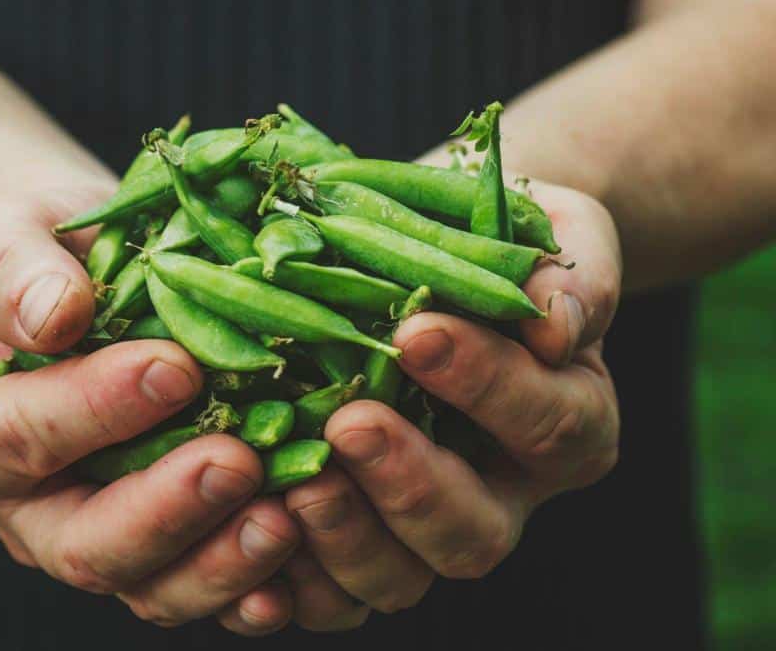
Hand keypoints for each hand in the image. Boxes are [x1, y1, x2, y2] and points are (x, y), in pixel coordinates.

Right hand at [0, 190, 300, 635]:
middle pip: (84, 545)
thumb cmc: (44, 257)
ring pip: (151, 586)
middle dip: (164, 511)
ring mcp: (100, 537)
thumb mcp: (7, 231)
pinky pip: (205, 588)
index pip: (16, 437)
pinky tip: (302, 550)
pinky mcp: (166, 551)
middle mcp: (28, 509)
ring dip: (220, 564)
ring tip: (285, 517)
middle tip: (236, 462)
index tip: (174, 368)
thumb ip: (10, 268)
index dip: (92, 411)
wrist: (88, 287)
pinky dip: (253, 583)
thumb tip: (53, 315)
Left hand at [281, 179, 621, 628]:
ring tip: (297, 483)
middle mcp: (504, 490)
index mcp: (566, 419)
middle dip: (411, 484)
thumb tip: (555, 324)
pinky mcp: (364, 541)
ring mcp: (429, 526)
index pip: (548, 422)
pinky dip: (296, 579)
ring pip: (403, 577)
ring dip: (347, 539)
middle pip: (476, 532)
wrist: (445, 256)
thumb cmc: (500, 239)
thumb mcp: (553, 231)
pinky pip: (335, 594)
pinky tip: (256, 527)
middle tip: (349, 423)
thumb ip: (571, 273)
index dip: (489, 386)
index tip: (417, 333)